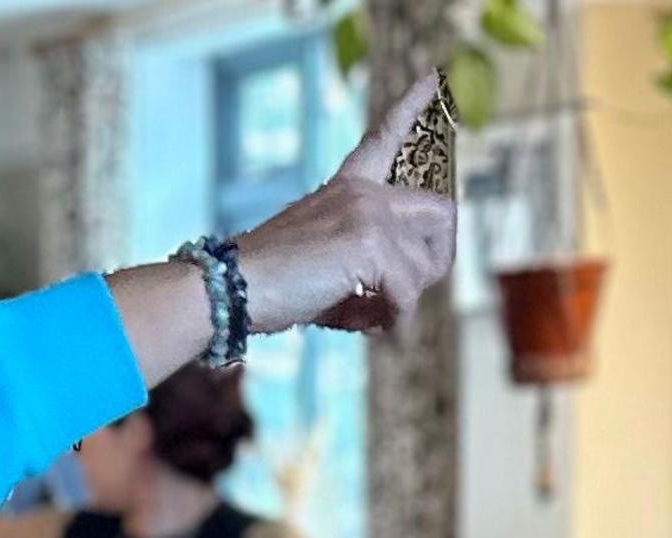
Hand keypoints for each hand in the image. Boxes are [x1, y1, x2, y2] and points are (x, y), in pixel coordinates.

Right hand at [230, 77, 459, 338]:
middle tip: (406, 293)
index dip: (410, 106)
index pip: (382, 139)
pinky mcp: (368, 244)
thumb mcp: (324, 262)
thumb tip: (402, 302)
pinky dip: (391, 321)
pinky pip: (406, 294)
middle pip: (440, 214)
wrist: (231, 287)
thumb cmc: (269, 283)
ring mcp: (368, 213)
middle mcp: (363, 192)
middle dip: (436, 261)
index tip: (432, 78)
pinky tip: (363, 325)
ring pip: (423, 269)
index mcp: (347, 187)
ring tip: (363, 317)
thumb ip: (365, 263)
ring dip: (400, 304)